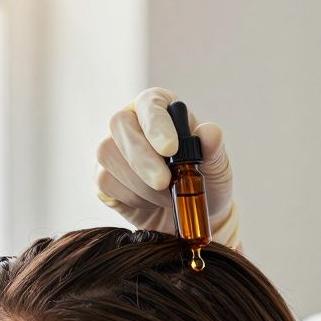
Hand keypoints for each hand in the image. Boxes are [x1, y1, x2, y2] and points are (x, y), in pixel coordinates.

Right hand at [95, 87, 239, 246]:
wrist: (190, 217)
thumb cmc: (204, 182)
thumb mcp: (217, 166)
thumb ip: (214, 148)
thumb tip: (210, 133)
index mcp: (159, 108)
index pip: (150, 103)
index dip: (157, 124)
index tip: (170, 149)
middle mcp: (132, 121)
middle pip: (120, 124)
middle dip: (141, 157)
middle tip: (163, 183)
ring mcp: (113, 147)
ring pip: (109, 155)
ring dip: (139, 182)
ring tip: (167, 196)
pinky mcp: (103, 174)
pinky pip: (105, 182)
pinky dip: (131, 197)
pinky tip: (150, 203)